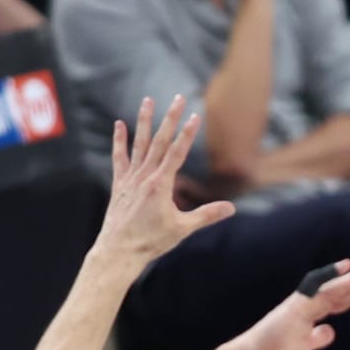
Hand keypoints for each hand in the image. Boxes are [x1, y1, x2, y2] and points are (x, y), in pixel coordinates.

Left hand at [94, 95, 234, 266]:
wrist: (118, 251)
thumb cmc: (151, 242)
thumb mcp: (182, 229)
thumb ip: (207, 215)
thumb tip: (231, 208)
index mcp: (161, 185)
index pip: (177, 153)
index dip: (187, 133)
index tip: (194, 116)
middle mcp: (145, 176)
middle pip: (160, 141)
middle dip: (170, 118)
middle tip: (178, 98)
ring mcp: (130, 178)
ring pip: (140, 144)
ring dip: (145, 121)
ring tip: (148, 100)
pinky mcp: (120, 184)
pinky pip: (120, 157)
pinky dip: (120, 141)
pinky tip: (119, 124)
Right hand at [233, 259, 349, 349]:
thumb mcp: (304, 347)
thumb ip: (317, 337)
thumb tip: (329, 331)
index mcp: (312, 312)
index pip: (342, 301)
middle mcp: (310, 303)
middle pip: (344, 290)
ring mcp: (304, 303)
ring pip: (336, 287)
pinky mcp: (297, 307)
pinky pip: (319, 290)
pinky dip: (333, 278)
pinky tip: (347, 268)